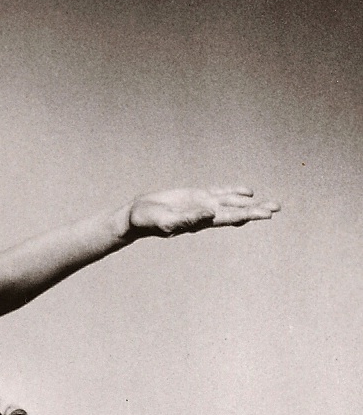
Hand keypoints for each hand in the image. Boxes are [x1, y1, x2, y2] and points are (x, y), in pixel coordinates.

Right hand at [127, 186, 279, 238]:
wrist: (136, 217)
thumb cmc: (147, 222)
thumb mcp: (166, 220)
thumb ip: (187, 218)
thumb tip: (212, 212)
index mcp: (200, 221)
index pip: (230, 217)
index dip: (249, 215)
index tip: (266, 215)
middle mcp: (205, 214)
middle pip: (236, 211)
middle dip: (256, 210)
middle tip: (277, 208)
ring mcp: (202, 205)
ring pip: (232, 202)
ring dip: (251, 203)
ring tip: (270, 204)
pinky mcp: (196, 196)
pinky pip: (220, 193)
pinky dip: (234, 192)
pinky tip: (248, 192)